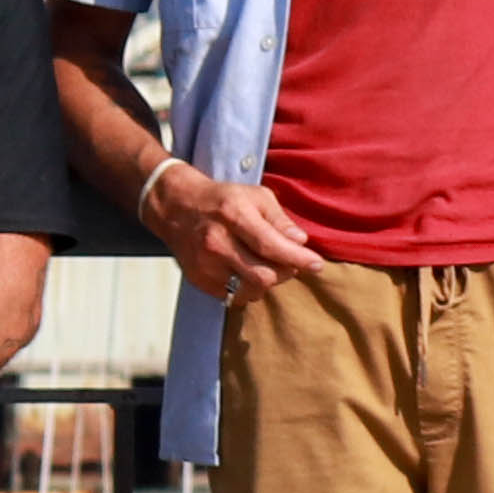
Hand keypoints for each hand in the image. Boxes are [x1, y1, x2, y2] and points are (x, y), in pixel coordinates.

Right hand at [136, 162, 325, 308]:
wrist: (177, 207)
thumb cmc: (223, 199)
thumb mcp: (255, 196)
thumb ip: (279, 219)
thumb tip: (300, 242)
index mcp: (234, 215)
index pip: (271, 246)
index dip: (298, 259)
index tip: (316, 264)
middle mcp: (217, 243)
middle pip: (263, 276)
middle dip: (284, 272)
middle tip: (289, 262)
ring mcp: (205, 265)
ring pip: (250, 291)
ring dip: (267, 282)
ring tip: (266, 265)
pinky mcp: (199, 280)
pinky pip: (234, 296)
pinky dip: (247, 288)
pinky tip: (246, 271)